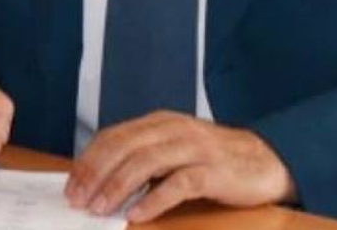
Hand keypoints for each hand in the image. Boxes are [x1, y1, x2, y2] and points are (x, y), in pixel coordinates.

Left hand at [65, 111, 295, 222]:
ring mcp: (195, 148)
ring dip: (119, 186)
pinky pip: (179, 183)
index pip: (115, 135)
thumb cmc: (213, 158)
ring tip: (100, 208)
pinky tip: (137, 214)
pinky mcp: (213, 171)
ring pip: (148, 162)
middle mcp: (175, 130)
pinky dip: (154, 199)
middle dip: (96, 173)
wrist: (265, 159)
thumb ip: (143, 158)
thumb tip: (101, 182)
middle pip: (126, 146)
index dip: (90, 159)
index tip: (71, 184)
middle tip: (77, 199)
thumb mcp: (174, 149)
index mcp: (160, 123)